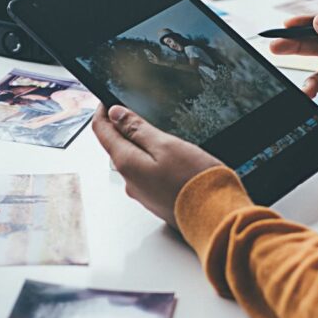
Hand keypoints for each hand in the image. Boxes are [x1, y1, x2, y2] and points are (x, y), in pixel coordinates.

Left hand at [92, 105, 222, 227]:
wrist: (216, 216)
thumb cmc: (194, 180)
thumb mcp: (166, 145)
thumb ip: (137, 129)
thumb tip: (114, 114)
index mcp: (127, 163)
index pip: (102, 132)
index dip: (103, 112)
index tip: (108, 101)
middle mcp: (129, 181)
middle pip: (117, 147)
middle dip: (123, 129)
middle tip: (138, 113)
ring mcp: (142, 193)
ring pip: (134, 162)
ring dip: (141, 147)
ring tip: (161, 136)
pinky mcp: (156, 201)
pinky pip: (148, 176)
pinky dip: (154, 163)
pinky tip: (173, 160)